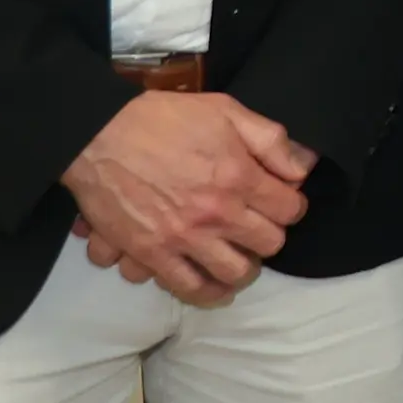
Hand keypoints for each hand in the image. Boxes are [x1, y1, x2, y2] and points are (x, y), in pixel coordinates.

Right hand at [59, 91, 313, 303]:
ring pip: (234, 274)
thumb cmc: (163, 119)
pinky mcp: (152, 254)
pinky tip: (211, 284)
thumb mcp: (226, 111)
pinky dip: (205, 292)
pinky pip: (187, 289)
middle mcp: (217, 214)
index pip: (291, 209)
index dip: (291, 205)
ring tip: (239, 259)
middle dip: (270, 236)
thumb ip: (271, 139)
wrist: (98, 136)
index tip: (281, 202)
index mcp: (239, 177)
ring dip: (243, 269)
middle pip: (269, 245)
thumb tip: (304, 166)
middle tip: (258, 228)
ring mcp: (184, 238)